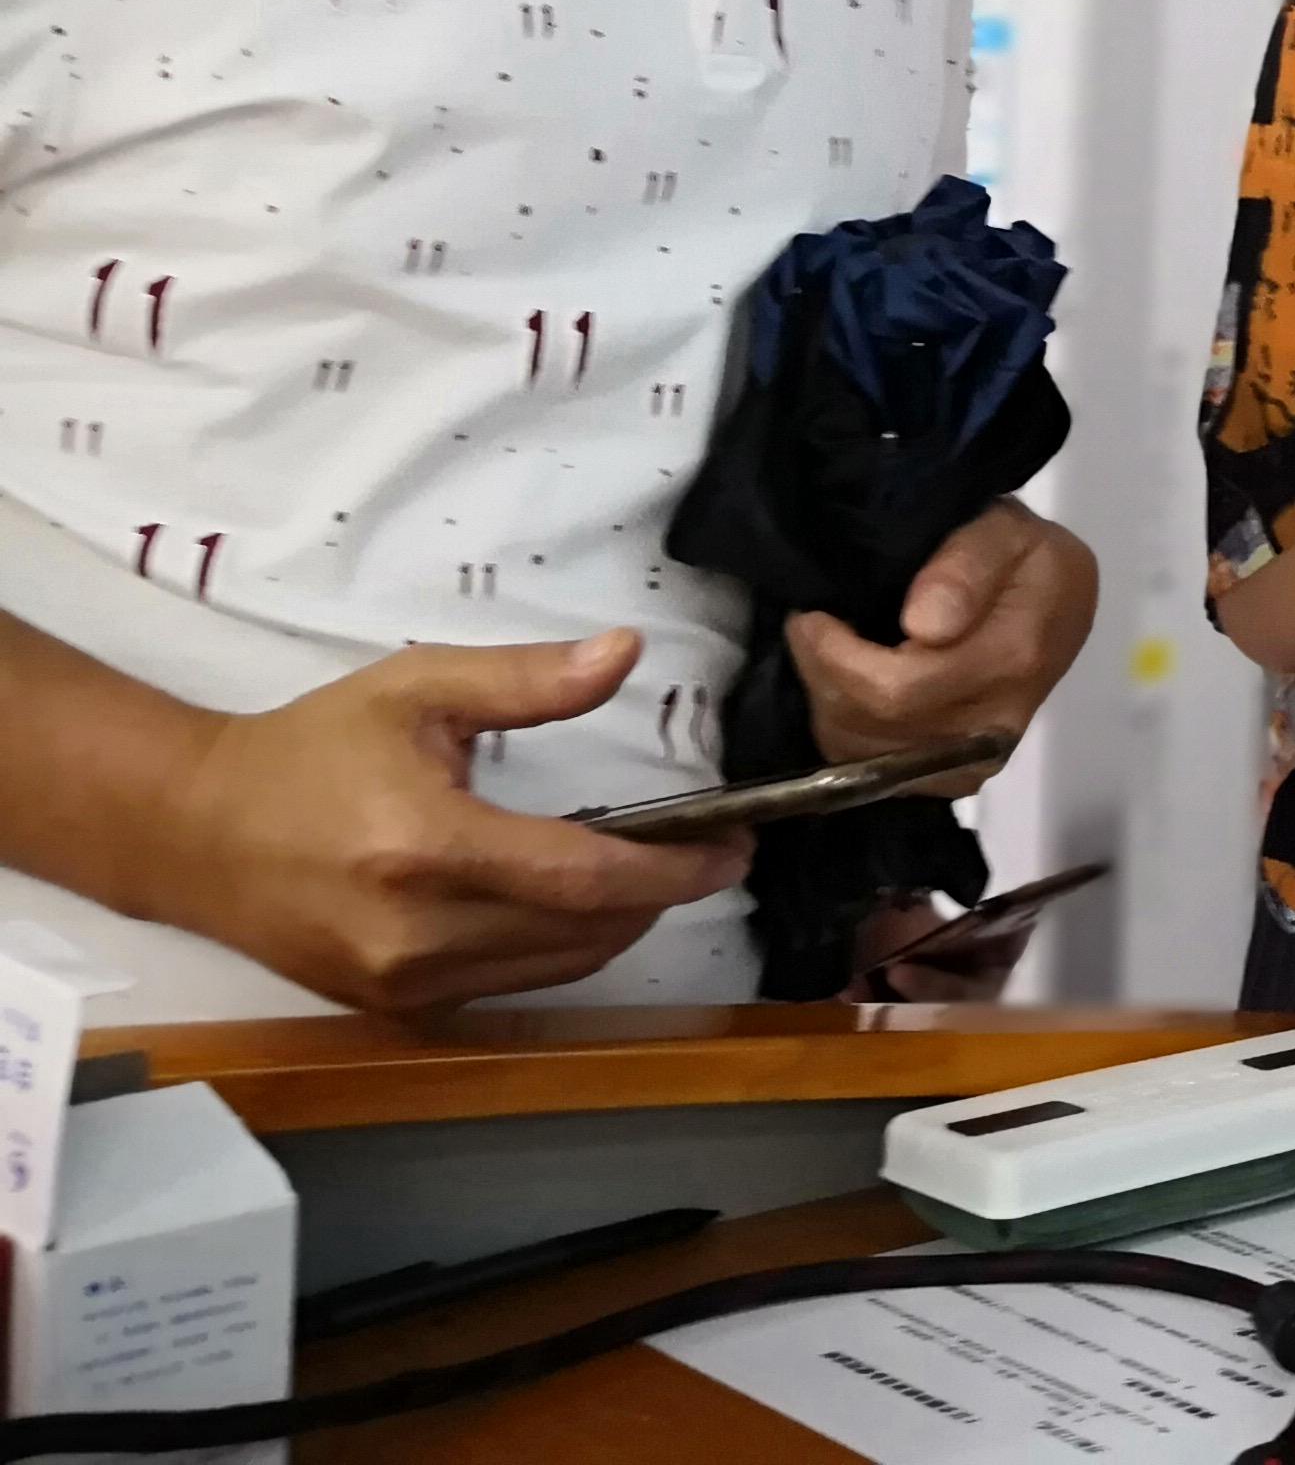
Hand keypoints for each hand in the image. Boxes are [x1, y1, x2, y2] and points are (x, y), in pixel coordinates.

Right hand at [152, 630, 749, 1012]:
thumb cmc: (310, 750)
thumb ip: (528, 680)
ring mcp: (401, 983)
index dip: (672, 870)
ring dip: (618, 927)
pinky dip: (561, 949)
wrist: (195, 833)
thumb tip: (625, 655)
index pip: (583, 879)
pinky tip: (581, 903)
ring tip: (656, 872)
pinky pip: (509, 986)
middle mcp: (416, 933)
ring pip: (555, 969)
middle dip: (660, 896)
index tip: (732, 846)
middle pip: (582, 934)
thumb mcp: (418, 688)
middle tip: (709, 852)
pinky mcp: (391, 1006)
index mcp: (425, 848)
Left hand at [792, 499, 1097, 785]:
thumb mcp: (1006, 530)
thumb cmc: (1026, 558)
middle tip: (810, 627)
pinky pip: (876, 774)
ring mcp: (975, 758)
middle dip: (823, 676)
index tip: (813, 613)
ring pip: (867, 758)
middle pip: (876, 728)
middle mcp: (995, 725)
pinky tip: (851, 688)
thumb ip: (967, 565)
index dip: (836, 656)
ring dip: (830, 704)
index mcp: (1010, 660)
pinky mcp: (957, 776)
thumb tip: (923, 624)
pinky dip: (848, 732)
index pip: (897, 689)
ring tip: (829, 653)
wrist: (1059, 602)